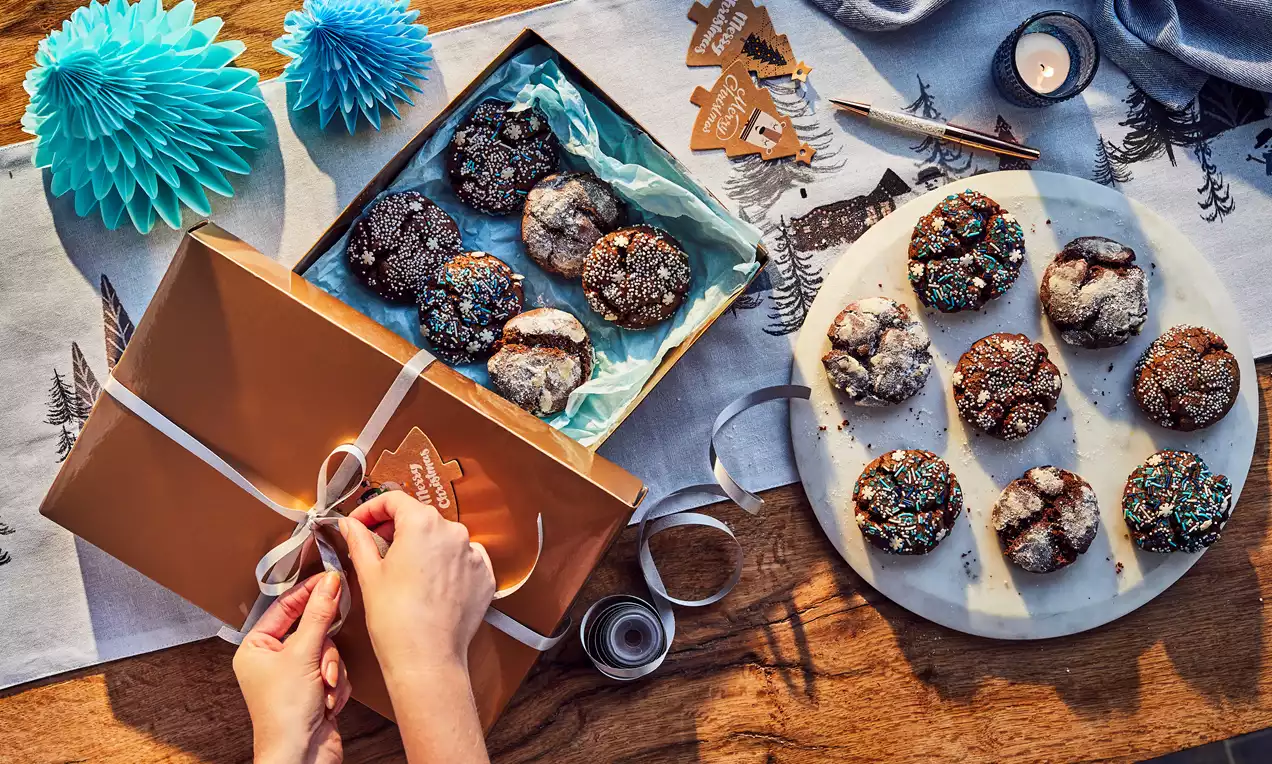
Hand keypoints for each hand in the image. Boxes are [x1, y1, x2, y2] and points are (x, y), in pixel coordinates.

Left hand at [233, 571, 351, 763]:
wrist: (300, 758)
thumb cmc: (285, 713)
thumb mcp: (304, 654)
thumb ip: (319, 615)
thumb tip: (329, 582)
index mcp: (256, 648)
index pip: (285, 607)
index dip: (308, 593)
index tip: (330, 578)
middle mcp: (273, 661)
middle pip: (312, 631)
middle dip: (323, 652)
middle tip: (322, 662)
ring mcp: (295, 676)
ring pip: (328, 651)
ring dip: (331, 671)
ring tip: (324, 691)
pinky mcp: (314, 690)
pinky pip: (336, 671)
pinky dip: (337, 686)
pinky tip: (328, 703)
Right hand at [338, 492, 494, 674]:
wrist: (427, 659)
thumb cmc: (395, 619)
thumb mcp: (369, 574)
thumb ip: (359, 540)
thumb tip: (351, 524)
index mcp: (423, 524)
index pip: (394, 500)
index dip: (371, 509)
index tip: (359, 524)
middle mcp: (454, 532)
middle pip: (420, 518)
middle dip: (395, 529)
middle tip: (375, 549)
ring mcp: (473, 554)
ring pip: (442, 539)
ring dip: (422, 547)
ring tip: (403, 572)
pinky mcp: (485, 576)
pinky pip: (462, 560)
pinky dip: (445, 565)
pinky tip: (429, 585)